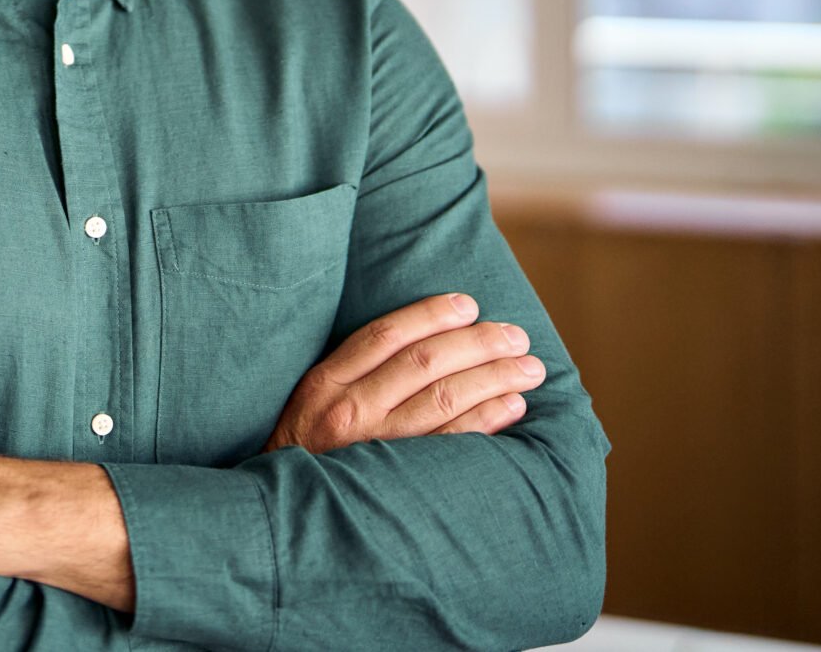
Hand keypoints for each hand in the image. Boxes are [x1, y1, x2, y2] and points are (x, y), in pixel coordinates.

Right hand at [263, 292, 544, 454]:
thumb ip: (352, 373)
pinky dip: (488, 417)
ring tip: (528, 369)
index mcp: (326, 383)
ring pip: (445, 397)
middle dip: (477, 343)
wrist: (292, 515)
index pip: (385, 335)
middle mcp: (350, 410)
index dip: (431, 315)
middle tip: (516, 337)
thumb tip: (421, 342)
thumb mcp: (312, 402)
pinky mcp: (401, 479)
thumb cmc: (309, 451)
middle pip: (424, 362)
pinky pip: (454, 441)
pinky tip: (514, 405)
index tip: (469, 305)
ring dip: (494, 377)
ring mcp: (377, 446)